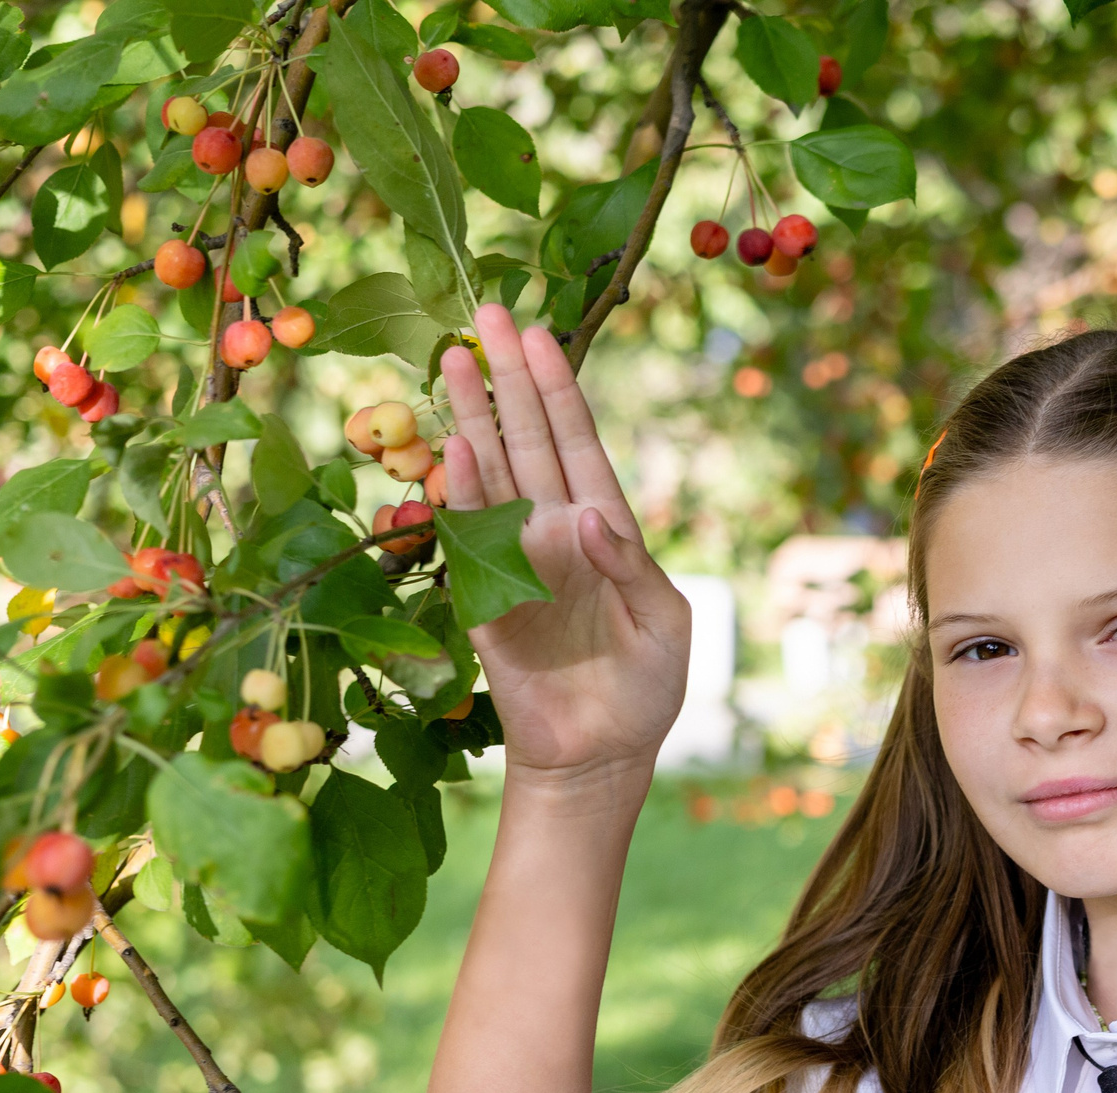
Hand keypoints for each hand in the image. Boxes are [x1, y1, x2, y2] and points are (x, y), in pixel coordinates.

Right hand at [441, 304, 690, 788]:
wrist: (599, 754)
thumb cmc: (644, 688)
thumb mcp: (666, 624)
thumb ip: (634, 568)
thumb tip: (587, 518)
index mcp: (604, 529)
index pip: (579, 444)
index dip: (560, 390)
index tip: (540, 336)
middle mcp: (554, 531)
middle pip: (529, 440)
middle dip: (508, 378)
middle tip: (487, 315)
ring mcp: (514, 558)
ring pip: (491, 472)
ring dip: (472, 416)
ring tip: (451, 356)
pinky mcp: (483, 597)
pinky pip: (465, 535)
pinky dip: (458, 491)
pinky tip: (451, 445)